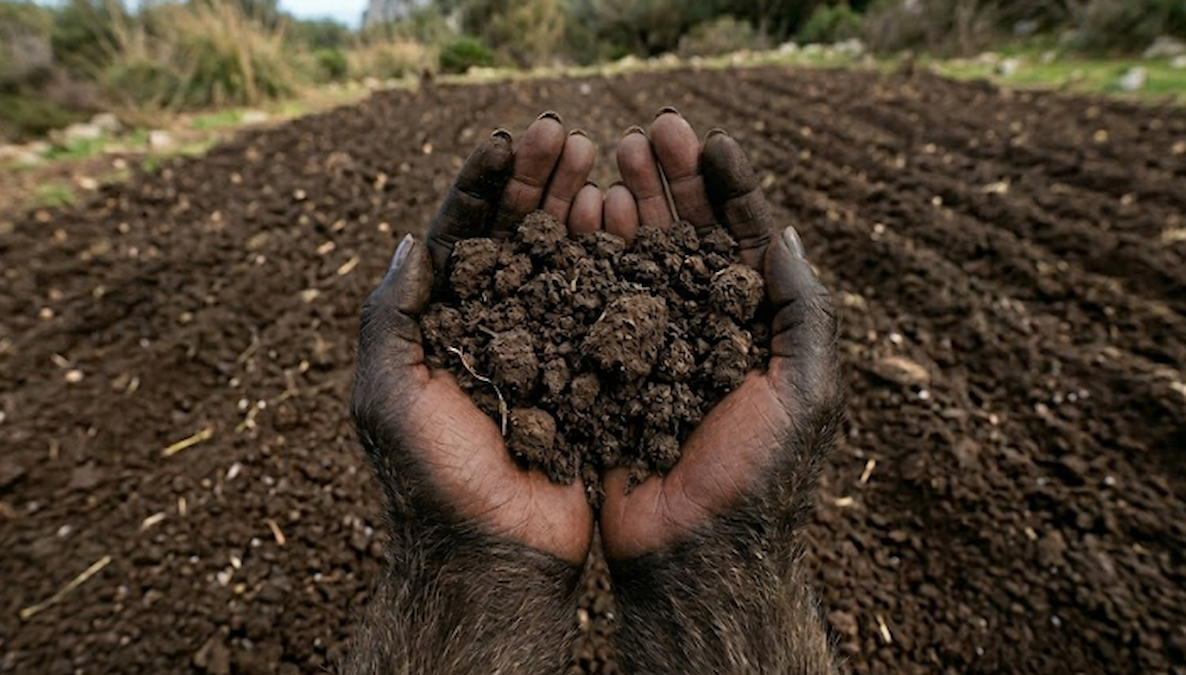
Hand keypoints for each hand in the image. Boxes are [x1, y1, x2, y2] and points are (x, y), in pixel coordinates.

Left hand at [352, 112, 597, 564]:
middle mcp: (493, 329)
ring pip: (565, 264)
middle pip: (517, 238)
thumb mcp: (390, 392)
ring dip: (580, 210)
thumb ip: (394, 315)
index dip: (482, 186)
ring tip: (603, 161)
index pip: (460, 236)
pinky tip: (632, 223)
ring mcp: (545, 351)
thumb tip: (414, 239)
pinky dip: (616, 265)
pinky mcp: (589, 377)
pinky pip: (604, 311)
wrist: (495, 558)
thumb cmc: (433, 480)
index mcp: (440, 327)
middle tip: (566, 134)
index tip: (508, 140)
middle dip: (538, 183)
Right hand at [595, 110, 841, 560]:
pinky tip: (580, 218)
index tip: (709, 140)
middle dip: (672, 184)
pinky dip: (588, 259)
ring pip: (637, 262)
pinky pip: (594, 305)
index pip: (745, 241)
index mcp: (758, 330)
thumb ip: (803, 308)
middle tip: (649, 132)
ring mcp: (652, 349)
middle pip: (687, 239)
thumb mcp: (806, 387)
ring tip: (610, 158)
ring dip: (627, 208)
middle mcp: (704, 331)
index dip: (730, 189)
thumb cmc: (762, 477)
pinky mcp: (606, 372)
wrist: (695, 557)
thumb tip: (785, 231)